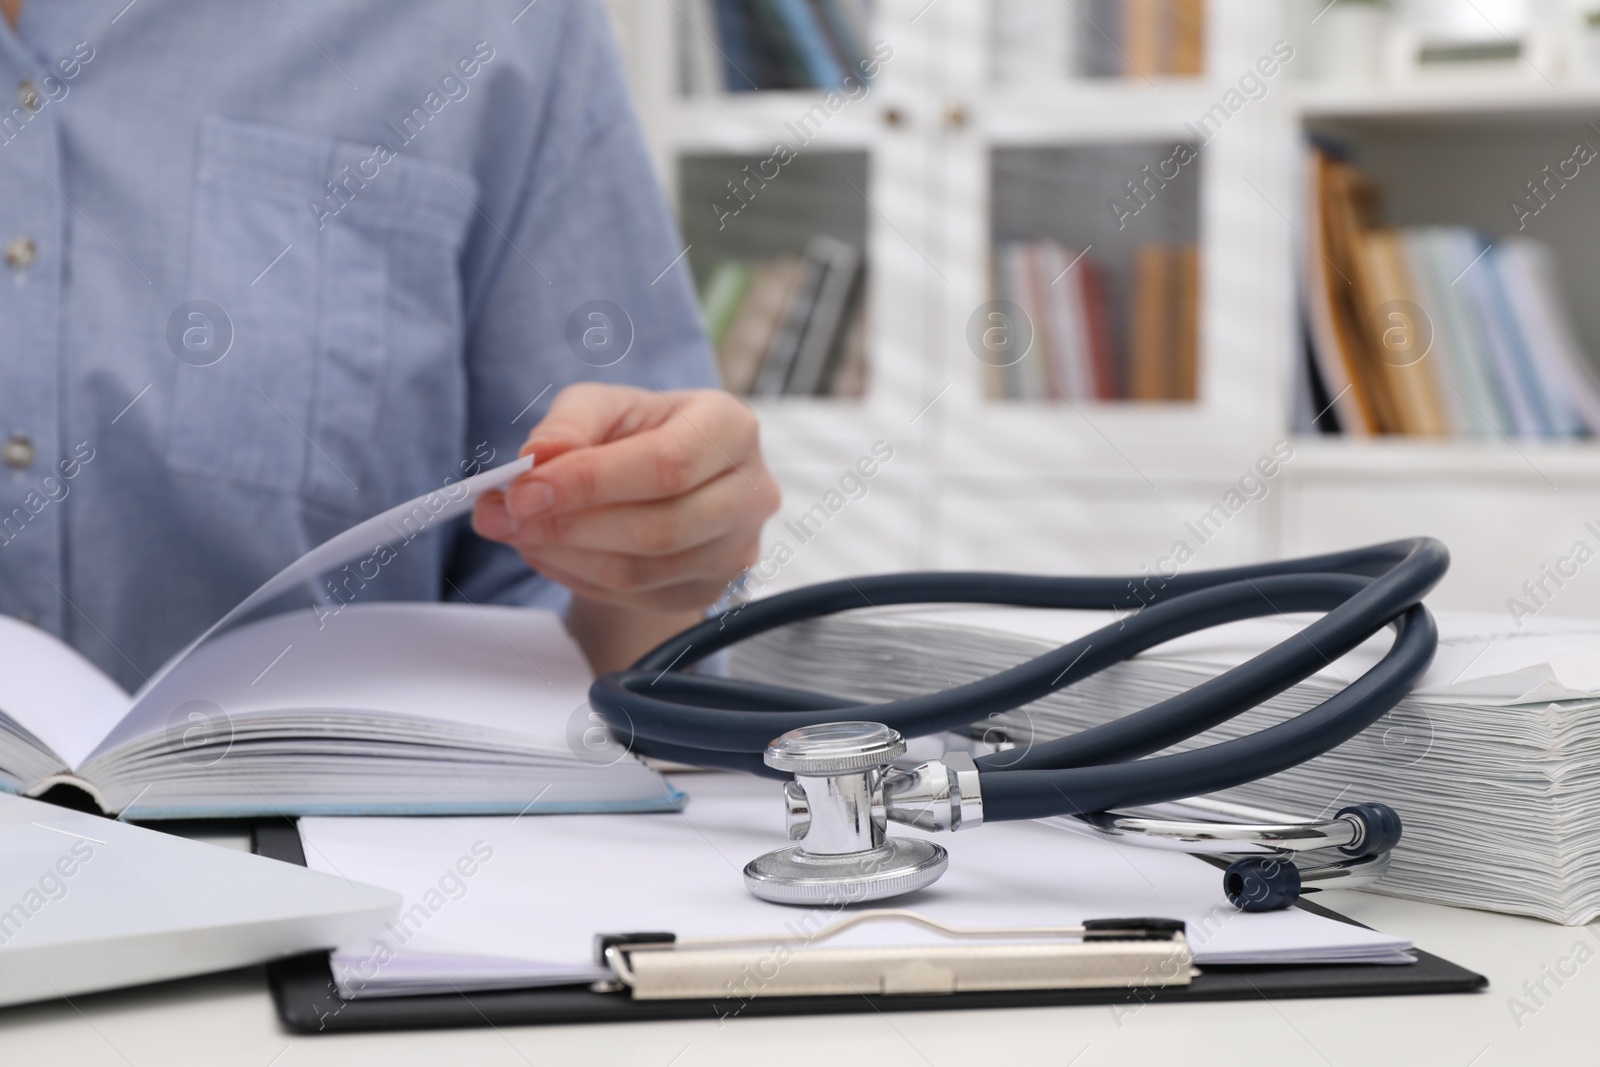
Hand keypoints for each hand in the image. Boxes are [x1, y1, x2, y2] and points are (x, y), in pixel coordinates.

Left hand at [471, 383, 780, 669]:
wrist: (665, 480)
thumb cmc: (638, 433)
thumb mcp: (602, 407)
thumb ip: (569, 425)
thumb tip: (537, 458)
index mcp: (731, 429)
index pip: (666, 465)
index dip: (590, 483)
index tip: (522, 491)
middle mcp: (750, 493)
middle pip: (658, 528)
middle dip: (567, 526)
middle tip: (502, 516)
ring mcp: (735, 550)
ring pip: (642, 571)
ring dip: (565, 556)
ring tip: (515, 531)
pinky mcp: (709, 590)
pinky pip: (634, 597)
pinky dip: (577, 577)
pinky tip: (547, 550)